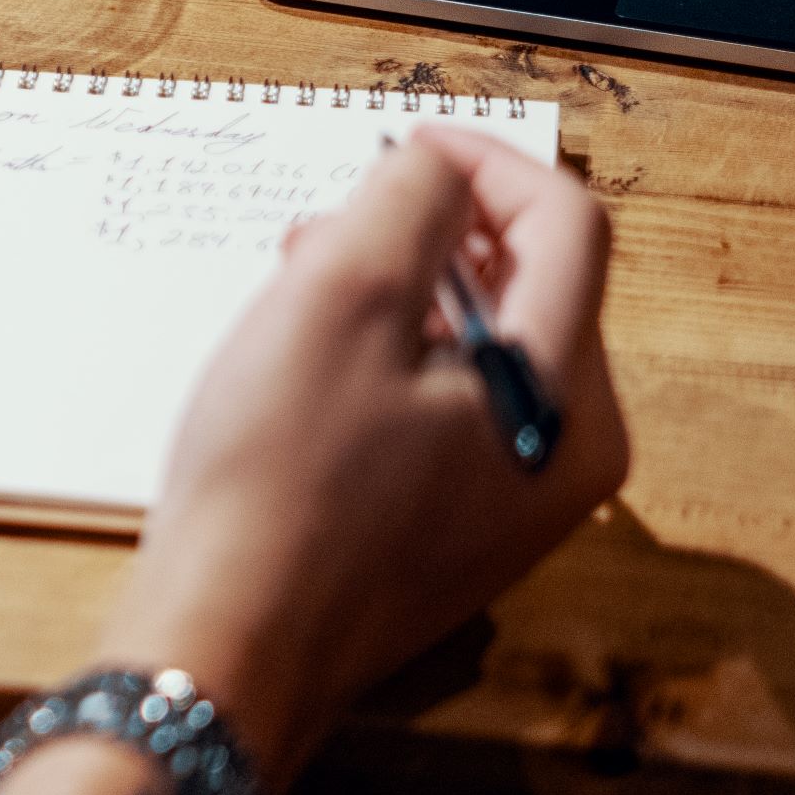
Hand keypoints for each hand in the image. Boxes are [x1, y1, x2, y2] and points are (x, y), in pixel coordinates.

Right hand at [99, 126, 628, 780]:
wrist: (227, 649)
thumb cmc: (278, 488)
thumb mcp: (342, 299)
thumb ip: (411, 202)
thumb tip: (439, 169)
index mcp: (566, 399)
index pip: (567, 227)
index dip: (484, 163)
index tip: (405, 145)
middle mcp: (566, 458)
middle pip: (531, 288)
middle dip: (433, 235)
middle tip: (330, 229)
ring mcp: (513, 506)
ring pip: (482, 349)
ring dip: (402, 297)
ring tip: (301, 293)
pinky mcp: (454, 535)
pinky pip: (446, 413)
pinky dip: (389, 364)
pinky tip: (306, 374)